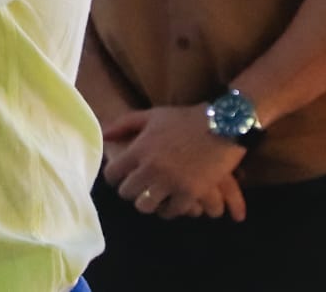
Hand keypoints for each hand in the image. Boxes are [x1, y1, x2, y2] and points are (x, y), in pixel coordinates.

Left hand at [103, 105, 246, 220]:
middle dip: (129, 191)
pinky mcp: (191, 193)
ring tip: (151, 198)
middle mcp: (151, 168)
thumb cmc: (184, 119)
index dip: (113, 177)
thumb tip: (103, 136)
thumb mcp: (151, 115)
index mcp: (139, 149)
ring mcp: (171, 182)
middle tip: (136, 189)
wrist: (222, 126)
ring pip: (146, 206)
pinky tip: (170, 204)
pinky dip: (169, 210)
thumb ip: (124, 124)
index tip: (119, 178)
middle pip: (127, 192)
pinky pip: (172, 211)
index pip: (113, 173)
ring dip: (147, 203)